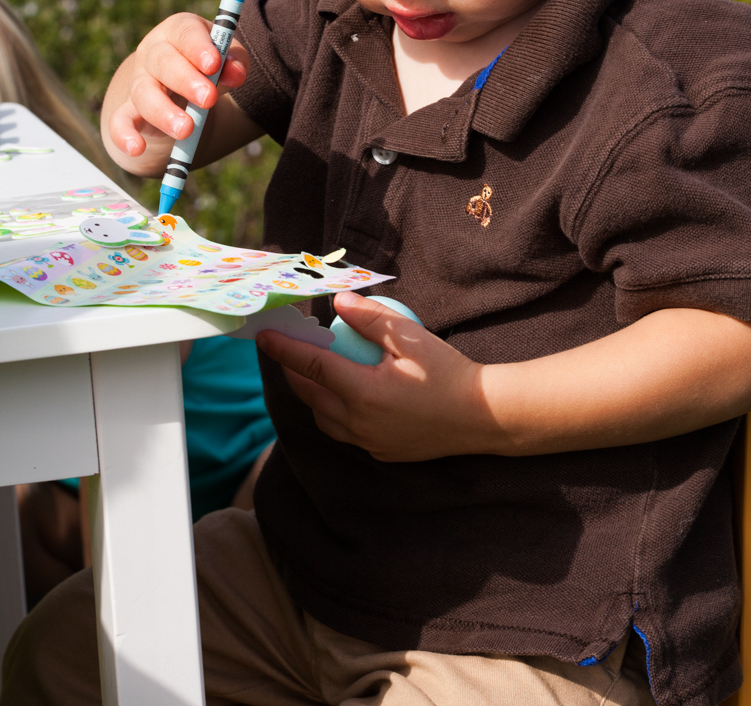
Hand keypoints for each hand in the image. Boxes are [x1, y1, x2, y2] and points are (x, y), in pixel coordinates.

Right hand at [102, 12, 249, 165]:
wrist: (180, 86)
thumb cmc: (207, 65)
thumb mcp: (226, 59)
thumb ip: (234, 62)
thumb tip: (237, 74)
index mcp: (178, 32)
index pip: (185, 33)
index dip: (198, 47)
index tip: (214, 64)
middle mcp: (152, 52)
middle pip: (163, 62)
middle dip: (186, 81)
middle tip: (209, 99)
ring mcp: (138, 81)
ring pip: (144, 93)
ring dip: (163, 112)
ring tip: (186, 130)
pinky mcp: (129, 110)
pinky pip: (119, 122)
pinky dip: (124, 135)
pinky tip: (136, 148)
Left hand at [256, 292, 491, 461]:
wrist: (481, 417)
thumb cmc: (449, 372)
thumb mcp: (411, 337)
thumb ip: (372, 318)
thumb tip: (338, 302)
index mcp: (363, 391)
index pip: (312, 365)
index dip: (285, 349)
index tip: (264, 336)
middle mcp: (358, 421)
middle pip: (309, 394)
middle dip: (291, 372)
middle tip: (286, 349)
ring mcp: (368, 441)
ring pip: (322, 418)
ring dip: (311, 394)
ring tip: (311, 372)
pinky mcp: (379, 451)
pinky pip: (343, 432)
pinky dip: (332, 412)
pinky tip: (342, 396)